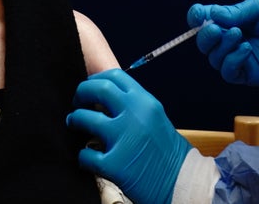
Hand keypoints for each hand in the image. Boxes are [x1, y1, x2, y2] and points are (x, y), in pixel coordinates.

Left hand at [67, 68, 190, 203]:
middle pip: (97, 89)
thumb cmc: (168, 152)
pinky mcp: (114, 165)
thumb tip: (104, 97)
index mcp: (146, 102)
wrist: (183, 183)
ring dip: (75, 119)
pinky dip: (82, 156)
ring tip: (74, 123)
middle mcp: (135, 116)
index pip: (115, 76)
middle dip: (81, 93)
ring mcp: (124, 139)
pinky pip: (85, 154)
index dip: (96, 78)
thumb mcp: (155, 118)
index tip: (90, 86)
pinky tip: (87, 156)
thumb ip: (133, 105)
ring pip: (84, 118)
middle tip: (77, 102)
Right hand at [188, 0, 258, 85]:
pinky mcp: (251, 73)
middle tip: (217, 28)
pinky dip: (232, 60)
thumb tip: (210, 14)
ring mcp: (241, 57)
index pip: (206, 20)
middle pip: (205, 43)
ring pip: (214, 58)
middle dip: (206, 35)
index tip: (198, 14)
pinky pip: (230, 72)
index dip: (198, 17)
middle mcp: (233, 39)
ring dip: (221, 46)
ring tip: (239, 35)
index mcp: (234, 19)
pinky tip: (245, 48)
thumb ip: (236, 12)